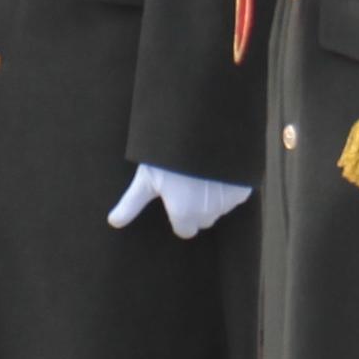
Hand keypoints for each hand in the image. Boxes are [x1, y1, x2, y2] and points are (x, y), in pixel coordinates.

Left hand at [106, 166, 251, 238]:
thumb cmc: (168, 155)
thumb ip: (131, 203)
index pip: (185, 230)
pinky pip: (235, 194)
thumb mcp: (146, 178)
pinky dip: (229, 185)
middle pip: (203, 219)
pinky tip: (217, 167)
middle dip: (197, 206)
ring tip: (202, 169)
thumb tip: (113, 222)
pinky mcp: (244, 188)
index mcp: (184, 214)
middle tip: (188, 181)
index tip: (176, 197)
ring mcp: (228, 202)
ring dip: (213, 196)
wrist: (203, 128)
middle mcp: (208, 213)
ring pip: (220, 208)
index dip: (179, 213)